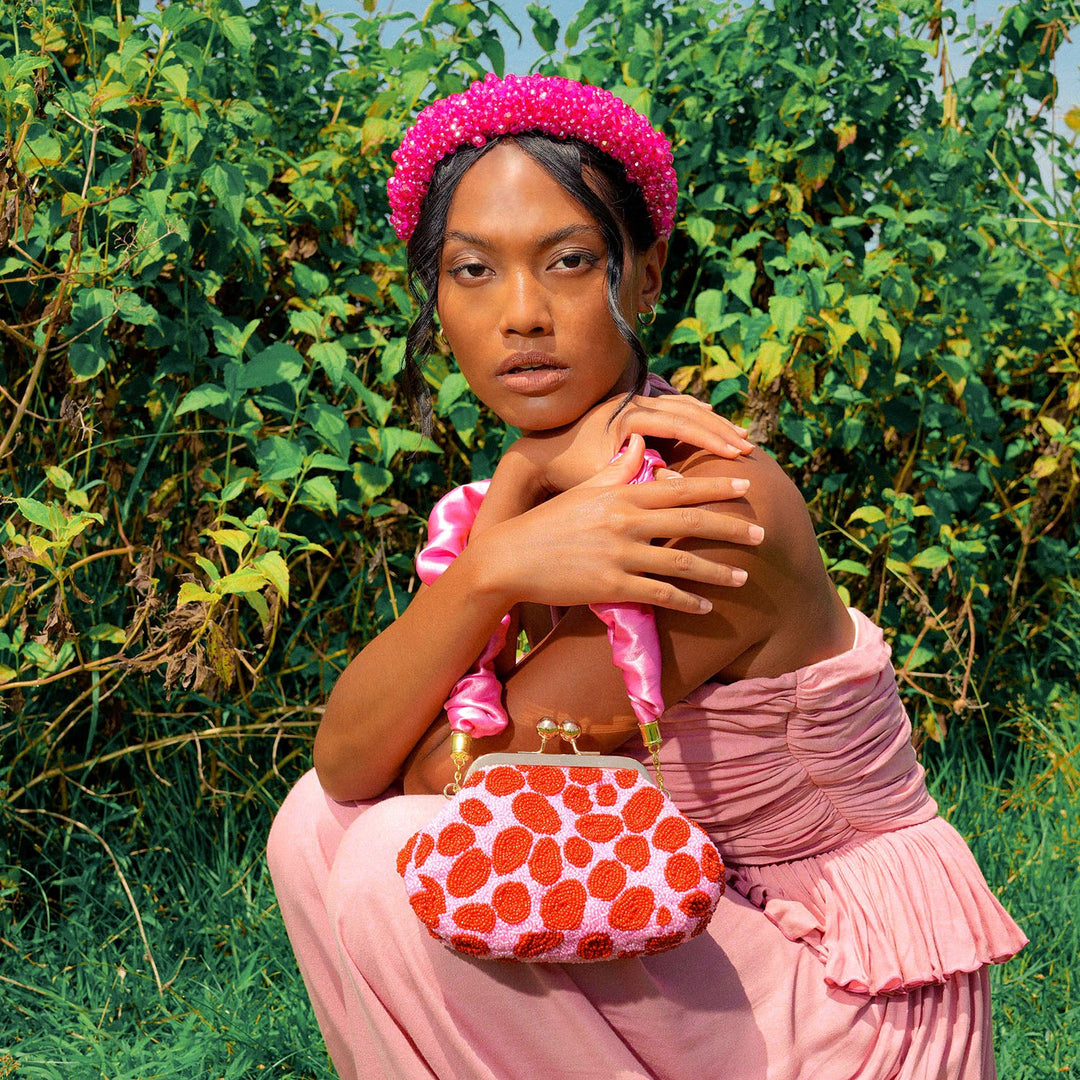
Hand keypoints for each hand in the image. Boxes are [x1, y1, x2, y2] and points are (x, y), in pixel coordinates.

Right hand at [472, 435, 762, 614]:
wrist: (511, 558)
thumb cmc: (549, 522)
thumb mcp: (584, 489)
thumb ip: (618, 467)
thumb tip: (639, 440)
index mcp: (621, 494)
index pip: (680, 487)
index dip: (716, 486)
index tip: (746, 484)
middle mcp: (625, 522)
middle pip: (690, 521)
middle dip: (730, 527)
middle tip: (761, 532)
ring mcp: (620, 555)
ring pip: (682, 561)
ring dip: (717, 570)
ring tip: (743, 576)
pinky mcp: (612, 587)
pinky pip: (660, 594)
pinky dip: (687, 601)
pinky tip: (706, 606)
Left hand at [512, 390, 753, 494]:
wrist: (539, 457)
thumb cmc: (568, 472)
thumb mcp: (601, 477)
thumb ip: (632, 474)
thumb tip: (668, 475)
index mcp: (629, 416)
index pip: (681, 424)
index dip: (711, 438)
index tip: (737, 453)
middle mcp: (633, 404)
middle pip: (687, 411)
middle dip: (719, 430)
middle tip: (748, 446)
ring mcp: (632, 404)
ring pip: (682, 407)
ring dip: (710, 421)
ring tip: (737, 436)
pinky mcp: (630, 412)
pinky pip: (671, 409)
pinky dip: (693, 416)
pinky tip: (709, 422)